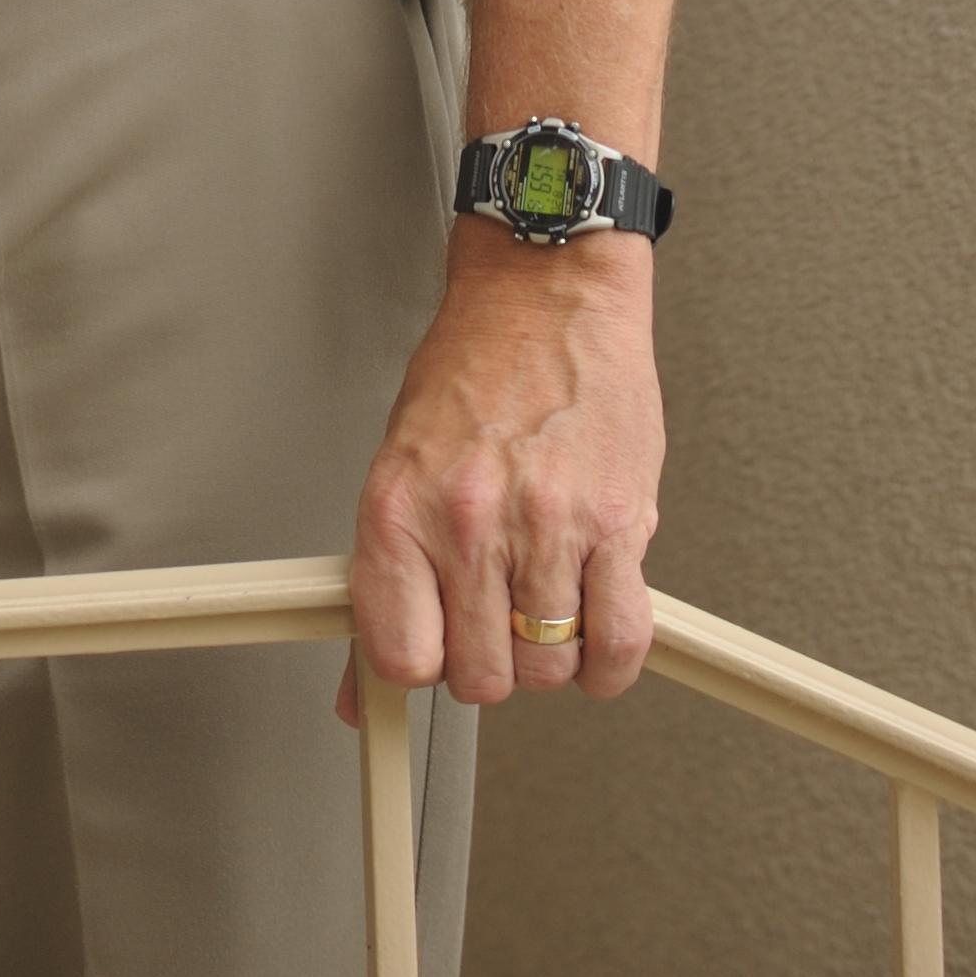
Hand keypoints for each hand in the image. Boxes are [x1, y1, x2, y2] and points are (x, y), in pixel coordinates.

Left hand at [346, 224, 664, 707]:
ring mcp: (545, 523)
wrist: (546, 290)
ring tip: (546, 602)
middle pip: (481, 676)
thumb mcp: (403, 459)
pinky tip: (597, 631)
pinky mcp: (616, 522)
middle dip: (492, 659)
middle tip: (498, 618)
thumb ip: (388, 575)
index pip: (401, 656)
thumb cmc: (475, 365)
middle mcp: (469, 520)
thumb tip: (355, 686)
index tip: (437, 649)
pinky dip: (611, 659)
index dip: (424, 665)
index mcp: (401, 506)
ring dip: (551, 652)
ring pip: (549, 665)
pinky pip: (620, 641)